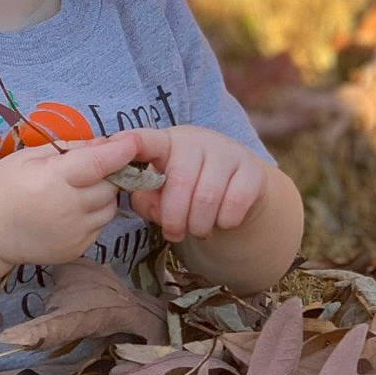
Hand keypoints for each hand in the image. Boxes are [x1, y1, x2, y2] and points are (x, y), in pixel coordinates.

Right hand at [0, 131, 141, 265]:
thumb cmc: (3, 187)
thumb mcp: (28, 157)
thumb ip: (69, 149)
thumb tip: (104, 143)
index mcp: (52, 181)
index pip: (97, 164)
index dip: (119, 152)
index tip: (133, 141)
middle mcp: (67, 209)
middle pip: (109, 186)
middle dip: (108, 173)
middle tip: (92, 168)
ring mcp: (74, 233)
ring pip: (109, 207)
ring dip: (103, 195)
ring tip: (78, 190)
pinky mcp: (76, 249)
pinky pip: (99, 226)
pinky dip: (93, 215)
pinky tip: (71, 211)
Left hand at [124, 124, 270, 242]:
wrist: (237, 190)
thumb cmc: (188, 190)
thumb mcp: (161, 192)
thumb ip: (145, 197)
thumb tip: (144, 198)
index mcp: (166, 143)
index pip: (146, 140)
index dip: (134, 142)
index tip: (123, 145)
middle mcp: (197, 141)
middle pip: (181, 182)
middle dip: (174, 218)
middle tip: (174, 234)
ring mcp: (227, 153)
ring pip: (208, 197)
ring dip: (199, 225)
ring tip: (197, 230)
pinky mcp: (252, 171)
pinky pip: (235, 204)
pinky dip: (225, 222)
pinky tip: (221, 221)